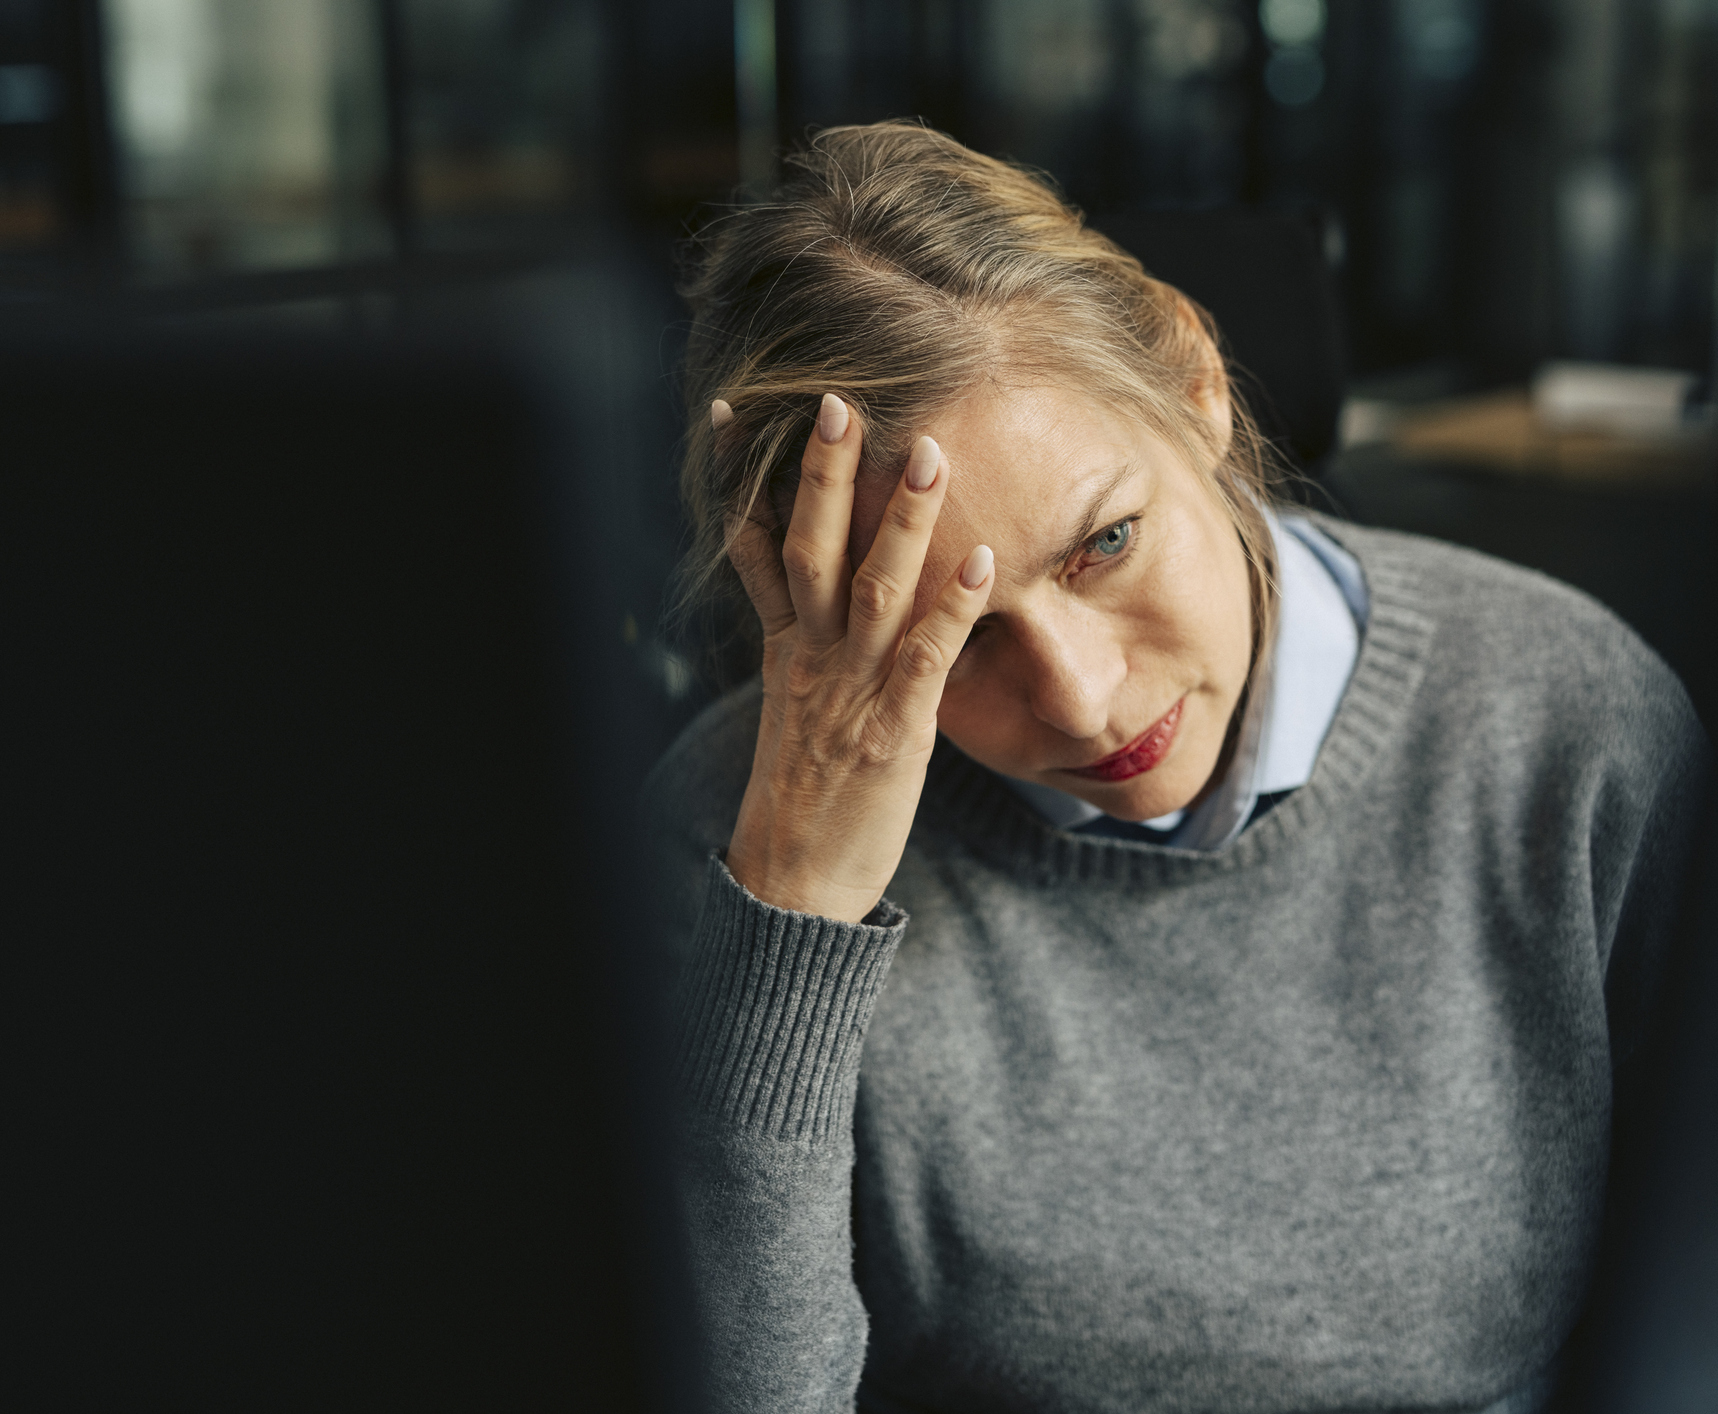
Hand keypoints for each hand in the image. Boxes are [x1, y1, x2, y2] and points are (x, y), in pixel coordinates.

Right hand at [724, 394, 994, 922]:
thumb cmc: (803, 800)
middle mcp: (810, 659)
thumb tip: (811, 600)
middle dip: (828, 474)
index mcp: (784, 650)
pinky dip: (953, 608)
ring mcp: (850, 692)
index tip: (734, 411)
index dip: (743, 477)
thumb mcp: (791, 708)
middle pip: (812, 549)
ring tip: (931, 455)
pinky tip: (984, 563)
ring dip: (903, 520)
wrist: (794, 883)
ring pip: (873, 589)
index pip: (757, 547)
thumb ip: (802, 646)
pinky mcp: (894, 732)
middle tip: (840, 401)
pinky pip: (925, 658)